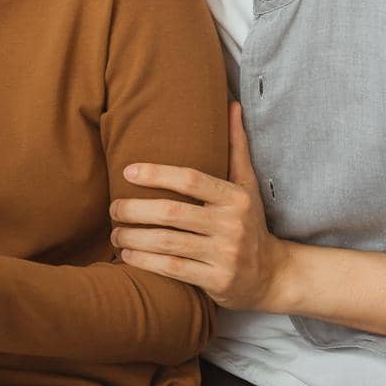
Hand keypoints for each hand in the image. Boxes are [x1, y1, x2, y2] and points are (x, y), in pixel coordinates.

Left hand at [109, 101, 293, 310]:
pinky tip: (127, 254)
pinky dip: (145, 261)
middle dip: (135, 209)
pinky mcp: (218, 281)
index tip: (127, 171)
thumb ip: (236, 147)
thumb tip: (231, 104)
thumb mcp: (248, 185)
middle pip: (172, 212)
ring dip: (134, 236)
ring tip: (114, 231)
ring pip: (168, 242)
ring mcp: (225, 254)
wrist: (273, 275)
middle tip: (112, 208)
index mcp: (236, 197)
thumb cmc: (250, 223)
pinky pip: (173, 270)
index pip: (191, 179)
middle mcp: (231, 224)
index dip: (157, 174)